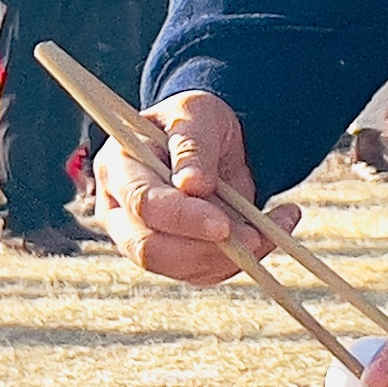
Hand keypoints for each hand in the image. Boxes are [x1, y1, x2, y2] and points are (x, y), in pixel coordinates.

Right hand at [95, 90, 298, 285]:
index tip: (223, 225)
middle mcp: (120, 212)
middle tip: (253, 238)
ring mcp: (143, 240)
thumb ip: (192, 146)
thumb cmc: (194, 122)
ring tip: (270, 229)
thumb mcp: (196, 114)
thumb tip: (193, 186)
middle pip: (150, 249)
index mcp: (117, 169)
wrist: (210, 141)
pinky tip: (270, 232)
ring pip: (182, 269)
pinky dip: (245, 259)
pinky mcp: (174, 259)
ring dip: (231, 256)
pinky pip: (207, 272)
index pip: (141, 203)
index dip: (181, 218)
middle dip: (205, 249)